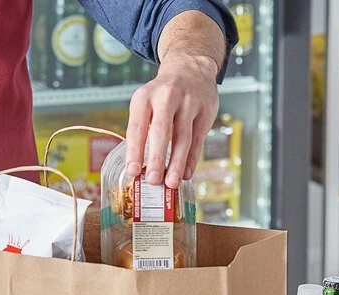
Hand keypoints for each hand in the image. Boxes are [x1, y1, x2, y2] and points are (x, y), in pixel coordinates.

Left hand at [125, 52, 218, 188]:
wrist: (191, 68)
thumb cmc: (162, 95)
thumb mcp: (145, 104)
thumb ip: (142, 131)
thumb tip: (139, 169)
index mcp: (144, 97)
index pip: (137, 128)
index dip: (134, 151)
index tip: (133, 171)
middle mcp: (166, 96)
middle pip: (161, 132)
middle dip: (157, 158)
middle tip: (154, 180)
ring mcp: (189, 102)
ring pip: (183, 137)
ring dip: (177, 163)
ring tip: (171, 183)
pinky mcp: (205, 110)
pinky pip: (198, 139)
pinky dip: (192, 159)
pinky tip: (186, 173)